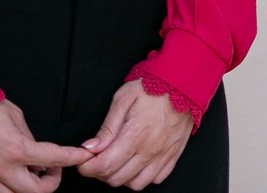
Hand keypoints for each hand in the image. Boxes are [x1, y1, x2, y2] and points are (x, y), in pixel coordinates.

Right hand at [0, 97, 88, 192]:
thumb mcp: (15, 116)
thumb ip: (28, 137)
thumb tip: (36, 154)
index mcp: (17, 149)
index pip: (55, 158)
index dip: (73, 158)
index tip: (83, 157)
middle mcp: (2, 169)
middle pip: (36, 192)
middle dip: (51, 183)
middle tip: (53, 171)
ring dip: (28, 190)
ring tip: (30, 176)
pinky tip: (9, 182)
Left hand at [78, 79, 193, 187]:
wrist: (183, 83)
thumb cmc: (152, 87)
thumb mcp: (123, 99)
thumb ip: (107, 127)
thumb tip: (91, 148)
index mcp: (135, 134)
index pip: (104, 165)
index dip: (87, 167)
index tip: (83, 160)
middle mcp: (150, 149)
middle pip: (116, 178)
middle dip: (101, 172)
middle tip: (99, 158)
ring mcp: (163, 155)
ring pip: (135, 184)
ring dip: (122, 177)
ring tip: (118, 162)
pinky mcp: (173, 155)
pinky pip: (155, 179)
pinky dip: (143, 176)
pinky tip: (137, 163)